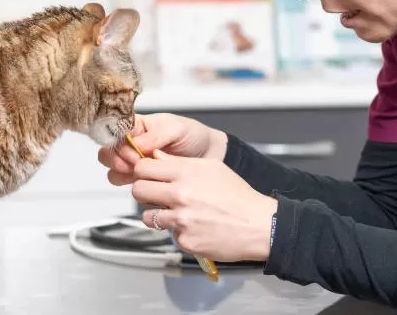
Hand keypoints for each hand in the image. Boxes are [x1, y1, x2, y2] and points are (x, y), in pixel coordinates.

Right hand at [98, 113, 227, 185]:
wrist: (209, 155)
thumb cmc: (193, 136)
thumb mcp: (177, 128)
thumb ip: (155, 135)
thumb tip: (135, 144)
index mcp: (137, 125)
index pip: (114, 132)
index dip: (120, 144)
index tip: (135, 151)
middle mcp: (131, 143)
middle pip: (107, 152)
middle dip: (118, 160)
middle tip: (137, 164)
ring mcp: (134, 161)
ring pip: (112, 169)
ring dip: (122, 173)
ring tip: (141, 173)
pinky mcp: (140, 177)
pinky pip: (123, 182)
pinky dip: (130, 184)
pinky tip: (145, 181)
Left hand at [132, 149, 277, 261]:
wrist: (258, 225)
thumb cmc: (238, 196)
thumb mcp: (211, 168)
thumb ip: (180, 162)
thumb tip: (156, 156)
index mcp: (186, 172)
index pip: (143, 167)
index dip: (143, 172)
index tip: (147, 176)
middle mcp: (181, 194)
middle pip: (138, 190)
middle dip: (144, 192)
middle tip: (155, 195)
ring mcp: (181, 219)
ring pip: (148, 216)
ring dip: (157, 215)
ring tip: (175, 213)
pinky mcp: (185, 240)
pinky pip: (170, 234)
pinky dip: (179, 232)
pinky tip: (194, 226)